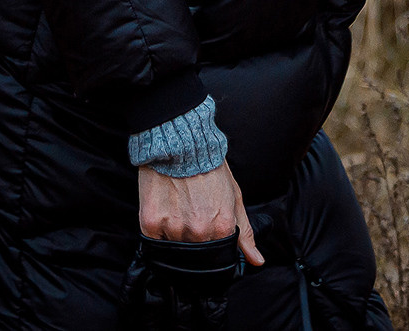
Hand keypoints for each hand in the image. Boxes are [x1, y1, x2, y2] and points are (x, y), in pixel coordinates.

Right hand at [138, 162, 262, 266]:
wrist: (182, 145)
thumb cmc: (210, 169)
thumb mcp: (235, 197)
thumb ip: (245, 232)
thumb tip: (257, 261)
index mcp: (222, 227)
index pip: (218, 256)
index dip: (214, 247)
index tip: (209, 233)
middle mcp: (199, 231)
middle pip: (195, 254)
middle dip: (195, 240)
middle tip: (193, 214)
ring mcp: (174, 229)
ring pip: (174, 248)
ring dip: (177, 233)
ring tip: (180, 207)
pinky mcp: (151, 223)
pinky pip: (154, 242)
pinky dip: (159, 230)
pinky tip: (166, 209)